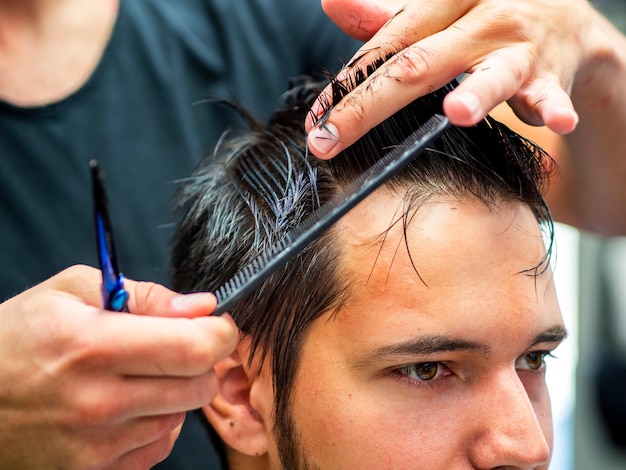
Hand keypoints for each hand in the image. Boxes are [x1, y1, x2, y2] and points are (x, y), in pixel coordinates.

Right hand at [0, 265, 237, 469]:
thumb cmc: (17, 338)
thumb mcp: (73, 291)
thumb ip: (146, 296)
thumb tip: (202, 307)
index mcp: (93, 346)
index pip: (194, 349)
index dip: (219, 334)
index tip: (216, 326)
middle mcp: (96, 402)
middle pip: (198, 386)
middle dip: (200, 362)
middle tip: (173, 347)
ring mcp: (94, 446)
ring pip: (181, 417)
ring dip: (173, 393)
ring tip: (134, 376)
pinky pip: (157, 447)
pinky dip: (153, 424)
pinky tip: (123, 407)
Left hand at [307, 0, 594, 158]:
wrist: (561, 16)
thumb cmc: (483, 18)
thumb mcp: (436, 12)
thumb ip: (386, 17)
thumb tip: (331, 3)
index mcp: (441, 2)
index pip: (385, 45)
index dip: (346, 84)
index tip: (315, 121)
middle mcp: (477, 18)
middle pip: (418, 64)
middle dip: (369, 106)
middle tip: (330, 141)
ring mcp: (517, 45)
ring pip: (492, 72)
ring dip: (477, 93)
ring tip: (457, 111)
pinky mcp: (550, 72)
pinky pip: (552, 92)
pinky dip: (554, 106)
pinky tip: (557, 121)